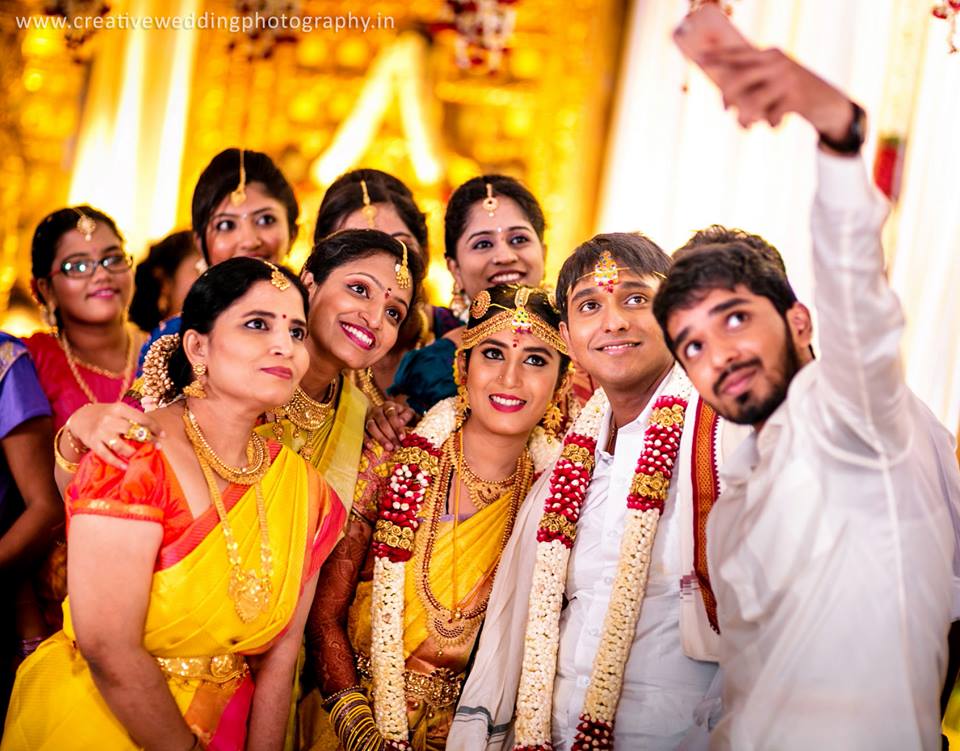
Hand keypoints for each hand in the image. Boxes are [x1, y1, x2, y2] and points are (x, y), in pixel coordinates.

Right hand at [65, 403, 164, 470]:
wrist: (80, 418)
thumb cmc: (106, 415)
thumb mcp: (118, 410)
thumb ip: (132, 418)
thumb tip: (154, 431)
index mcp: (119, 408)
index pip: (141, 418)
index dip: (154, 427)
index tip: (163, 435)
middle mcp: (109, 419)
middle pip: (132, 430)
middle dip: (148, 439)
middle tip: (158, 447)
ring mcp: (100, 432)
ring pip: (120, 445)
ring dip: (133, 452)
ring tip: (141, 457)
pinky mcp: (93, 443)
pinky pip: (107, 455)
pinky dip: (117, 462)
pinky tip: (126, 467)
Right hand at [364, 401, 414, 451]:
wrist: (390, 416)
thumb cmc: (401, 416)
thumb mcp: (407, 413)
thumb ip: (406, 416)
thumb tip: (401, 422)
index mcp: (388, 406)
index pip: (392, 415)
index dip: (397, 427)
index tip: (402, 438)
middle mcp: (377, 410)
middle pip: (382, 422)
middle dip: (390, 435)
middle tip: (396, 446)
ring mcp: (368, 418)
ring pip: (372, 427)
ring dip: (380, 438)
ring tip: (388, 448)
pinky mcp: (362, 426)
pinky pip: (363, 432)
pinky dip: (366, 439)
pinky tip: (370, 447)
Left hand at [702, 47, 853, 139]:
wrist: (829, 103)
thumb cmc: (793, 93)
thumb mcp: (775, 80)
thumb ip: (754, 80)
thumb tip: (724, 95)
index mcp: (770, 54)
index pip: (738, 54)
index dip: (718, 57)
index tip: (699, 59)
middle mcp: (777, 62)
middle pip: (738, 79)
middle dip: (726, 97)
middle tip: (725, 110)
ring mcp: (787, 79)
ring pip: (750, 103)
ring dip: (744, 119)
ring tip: (746, 126)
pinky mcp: (796, 98)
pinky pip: (769, 116)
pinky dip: (769, 124)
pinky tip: (774, 125)